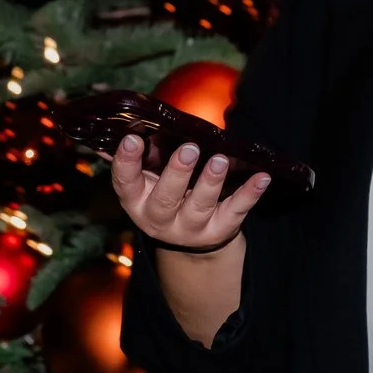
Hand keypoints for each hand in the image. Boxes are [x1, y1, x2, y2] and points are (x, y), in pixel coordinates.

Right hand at [110, 135, 270, 260]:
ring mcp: (190, 228)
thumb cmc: (164, 196)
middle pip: (165, 198)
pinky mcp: (219, 230)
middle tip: (189, 148)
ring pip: (200, 206)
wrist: (190, 241)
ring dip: (210, 182)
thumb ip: (134, 160)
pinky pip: (235, 212)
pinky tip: (262, 177)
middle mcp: (160, 219)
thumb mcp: (145, 183)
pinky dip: (250, 194)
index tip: (132, 138)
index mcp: (137, 201)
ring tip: (220, 160)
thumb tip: (110, 131)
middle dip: (177, 174)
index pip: (126, 183)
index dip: (127, 162)